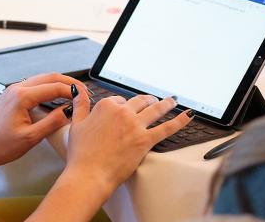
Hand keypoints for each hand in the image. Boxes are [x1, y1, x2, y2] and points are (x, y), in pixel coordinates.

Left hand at [0, 73, 86, 168]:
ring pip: (42, 78)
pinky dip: (49, 87)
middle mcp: (17, 89)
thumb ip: (53, 122)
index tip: (84, 97)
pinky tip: (58, 95)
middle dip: (68, 82)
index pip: (54, 87)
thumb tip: (69, 110)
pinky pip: (35, 84)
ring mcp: (14, 90)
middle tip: (83, 91)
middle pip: (49, 77)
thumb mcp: (32, 137)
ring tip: (74, 93)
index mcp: (21, 97)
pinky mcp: (13, 94)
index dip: (72, 91)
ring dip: (59, 83)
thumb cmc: (2, 145)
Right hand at [65, 92, 192, 191]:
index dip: (121, 105)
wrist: (89, 174)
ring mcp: (135, 126)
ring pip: (155, 110)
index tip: (123, 109)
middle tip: (153, 100)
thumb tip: (79, 91)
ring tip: (172, 101)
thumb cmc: (81, 153)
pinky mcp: (145, 140)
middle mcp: (122, 112)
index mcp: (105, 106)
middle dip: (147, 100)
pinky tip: (188, 115)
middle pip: (139, 101)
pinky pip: (167, 128)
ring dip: (166, 103)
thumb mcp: (76, 124)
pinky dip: (180, 121)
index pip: (118, 100)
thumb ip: (80, 105)